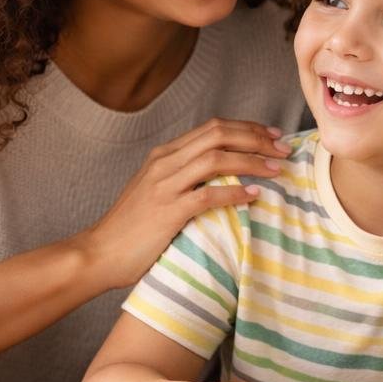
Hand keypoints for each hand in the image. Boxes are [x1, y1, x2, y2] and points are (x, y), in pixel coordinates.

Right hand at [75, 118, 291, 290]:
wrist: (98, 253)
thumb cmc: (132, 228)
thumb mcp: (157, 191)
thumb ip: (184, 177)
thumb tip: (224, 175)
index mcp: (164, 154)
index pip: (213, 128)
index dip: (247, 128)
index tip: (272, 135)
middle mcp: (165, 162)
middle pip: (218, 135)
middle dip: (256, 138)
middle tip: (283, 149)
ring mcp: (164, 186)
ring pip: (216, 159)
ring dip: (252, 161)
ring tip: (277, 169)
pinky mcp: (167, 211)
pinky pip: (208, 195)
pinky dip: (236, 193)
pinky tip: (255, 196)